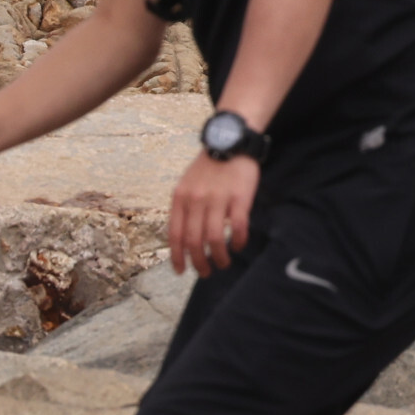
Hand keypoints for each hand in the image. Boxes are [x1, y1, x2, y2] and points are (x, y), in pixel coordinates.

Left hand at [168, 149, 258, 274]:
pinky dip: (238, 242)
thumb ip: (184, 208)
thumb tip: (183, 240)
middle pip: (194, 241)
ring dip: (219, 257)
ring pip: (215, 239)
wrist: (230, 141)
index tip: (181, 271)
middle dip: (199, 263)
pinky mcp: (239, 197)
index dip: (177, 257)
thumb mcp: (187, 184)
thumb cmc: (208, 167)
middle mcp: (196, 199)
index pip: (174, 235)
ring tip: (223, 263)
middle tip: (205, 272)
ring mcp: (218, 198)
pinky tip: (239, 246)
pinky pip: (237, 227)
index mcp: (180, 197)